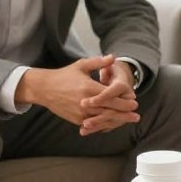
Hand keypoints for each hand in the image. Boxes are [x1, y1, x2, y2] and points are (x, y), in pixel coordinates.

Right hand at [15, 55, 139, 134]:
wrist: (44, 89)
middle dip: (125, 113)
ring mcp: (80, 113)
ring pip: (103, 119)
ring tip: (129, 120)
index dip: (124, 99)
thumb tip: (113, 57)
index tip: (134, 99)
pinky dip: (105, 124)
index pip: (111, 96)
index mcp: (88, 88)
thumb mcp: (81, 65)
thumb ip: (98, 62)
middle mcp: (85, 103)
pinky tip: (114, 124)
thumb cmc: (64, 75)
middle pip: (110, 110)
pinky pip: (94, 124)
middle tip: (137, 114)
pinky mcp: (76, 120)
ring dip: (118, 121)